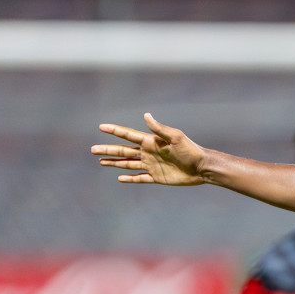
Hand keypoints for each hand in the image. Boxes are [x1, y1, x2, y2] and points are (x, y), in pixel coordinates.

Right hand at [91, 113, 205, 185]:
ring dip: (114, 162)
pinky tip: (119, 177)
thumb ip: (159, 129)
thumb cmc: (191, 150)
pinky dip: (129, 178)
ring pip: (128, 164)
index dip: (115, 131)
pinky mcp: (157, 177)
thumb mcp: (175, 137)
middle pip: (123, 151)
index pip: (128, 135)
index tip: (101, 127)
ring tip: (100, 161)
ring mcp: (151, 165)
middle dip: (108, 150)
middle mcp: (149, 153)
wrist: (202, 168)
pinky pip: (139, 178)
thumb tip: (146, 115)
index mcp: (151, 142)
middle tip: (92, 149)